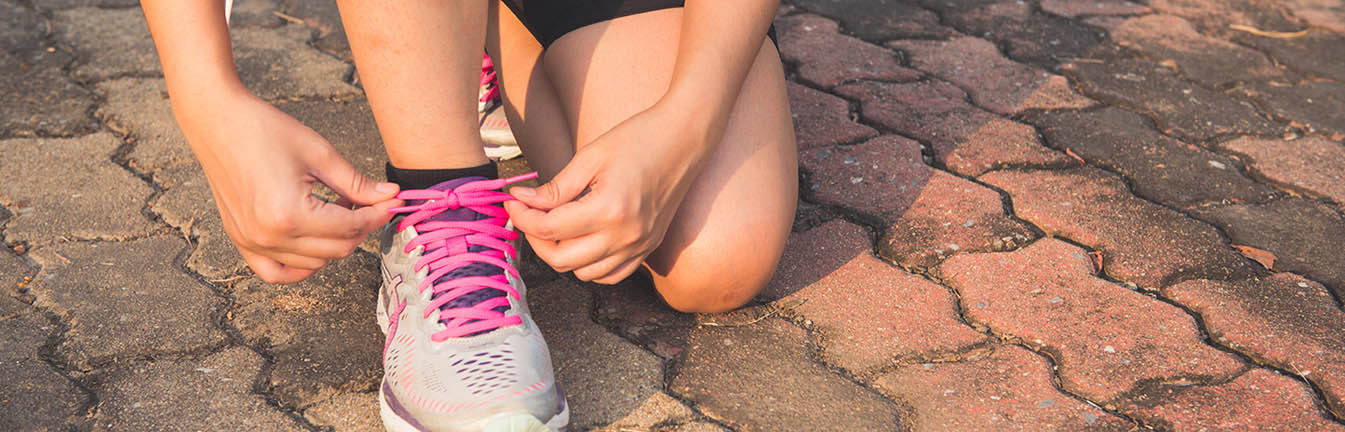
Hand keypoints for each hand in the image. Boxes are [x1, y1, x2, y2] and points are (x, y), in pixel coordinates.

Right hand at [175, 91, 400, 283]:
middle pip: (337, 250)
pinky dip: (301, 265)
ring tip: (335, 209)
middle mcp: (269, 236)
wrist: (217, 121)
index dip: (378, 215)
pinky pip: (277, 273)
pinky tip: (314, 242)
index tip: (393, 202)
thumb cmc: (265, 130)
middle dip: (361, 228)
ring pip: (314, 263)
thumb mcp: (320, 154)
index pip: (351, 228)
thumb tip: (390, 197)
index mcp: (290, 214)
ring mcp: (252, 243)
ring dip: (334, 242)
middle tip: (367, 202)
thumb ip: (357, 184)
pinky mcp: (241, 241)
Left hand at [505, 103, 711, 283]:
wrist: (684, 139)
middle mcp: (625, 236)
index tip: (513, 201)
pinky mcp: (648, 249)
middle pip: (561, 259)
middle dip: (535, 239)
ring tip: (554, 226)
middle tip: (528, 214)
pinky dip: (589, 266)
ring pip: (583, 274)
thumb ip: (556, 188)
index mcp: (609, 209)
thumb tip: (522, 201)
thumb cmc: (638, 139)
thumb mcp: (590, 157)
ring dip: (561, 254)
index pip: (549, 229)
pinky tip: (581, 241)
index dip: (522, 216)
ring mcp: (639, 246)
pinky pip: (610, 275)